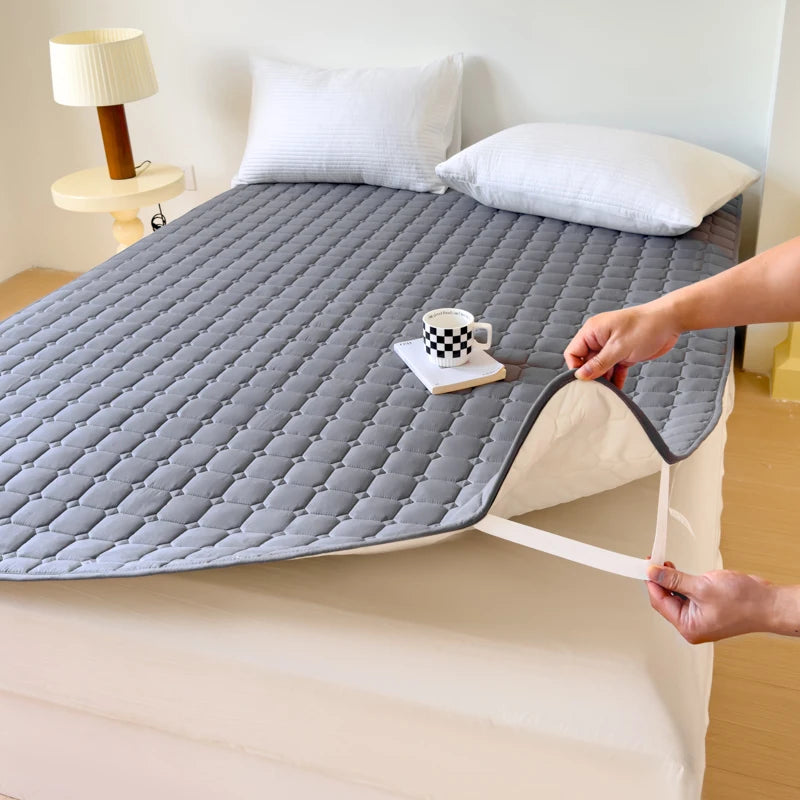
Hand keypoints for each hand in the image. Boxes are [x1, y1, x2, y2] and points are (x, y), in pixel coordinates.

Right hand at [564, 303, 680, 388]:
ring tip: (607, 392)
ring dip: (604, 379)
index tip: (584, 381)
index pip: (573, 352)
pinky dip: (615, 378)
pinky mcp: (623, 353)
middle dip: (591, 375)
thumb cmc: (645, 326)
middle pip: (586, 362)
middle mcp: (599, 338)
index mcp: (592, 331)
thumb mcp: (619, 348)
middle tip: (596, 390)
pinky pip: (614, 368)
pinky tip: (617, 389)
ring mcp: (611, 346)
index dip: (576, 367)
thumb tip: (581, 375)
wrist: (671, 321)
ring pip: (600, 367)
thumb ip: (599, 363)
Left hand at [646, 562, 777, 642]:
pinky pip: (688, 594)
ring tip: (665, 563)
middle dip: (659, 580)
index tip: (645, 565)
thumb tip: (654, 572)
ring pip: (676, 596)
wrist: (769, 603)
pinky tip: (678, 571)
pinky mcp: (707, 607)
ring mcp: (701, 617)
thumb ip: (674, 579)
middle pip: (665, 600)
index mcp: (688, 627)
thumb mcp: (701, 586)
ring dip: (670, 579)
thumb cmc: (744, 602)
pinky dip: (681, 582)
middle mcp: (693, 625)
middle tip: (654, 561)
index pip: (659, 602)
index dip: (651, 582)